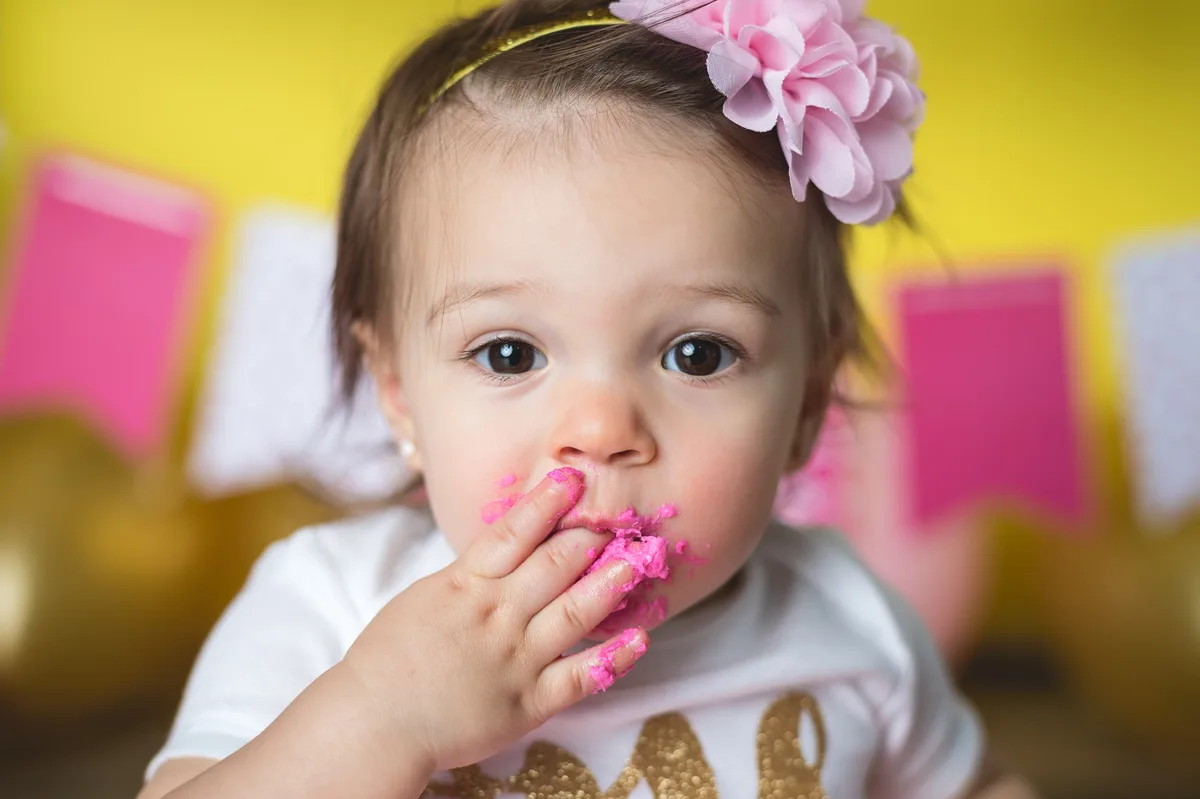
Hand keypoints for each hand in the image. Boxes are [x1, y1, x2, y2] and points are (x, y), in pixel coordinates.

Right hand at [340, 469, 647, 774]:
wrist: (375, 722)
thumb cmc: (391, 658)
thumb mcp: (426, 597)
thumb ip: (470, 575)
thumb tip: (506, 548)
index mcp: (465, 585)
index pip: (513, 533)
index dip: (546, 503)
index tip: (573, 479)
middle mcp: (496, 616)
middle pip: (553, 565)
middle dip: (589, 538)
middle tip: (619, 518)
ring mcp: (516, 659)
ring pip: (574, 613)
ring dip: (609, 585)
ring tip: (637, 563)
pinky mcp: (529, 702)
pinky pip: (579, 677)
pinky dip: (613, 658)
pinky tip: (640, 639)